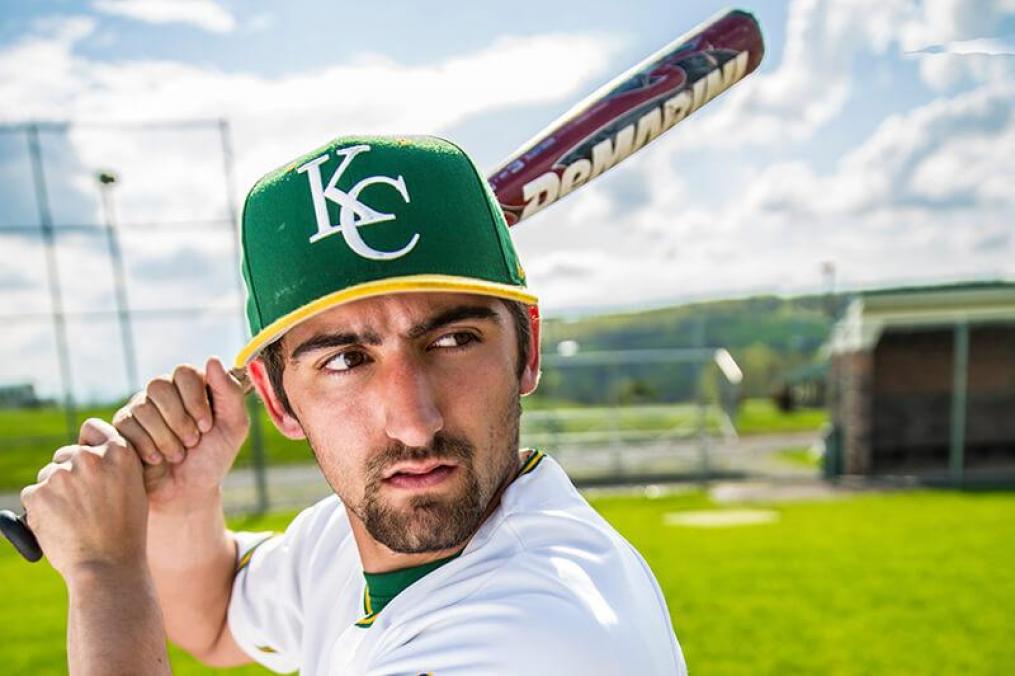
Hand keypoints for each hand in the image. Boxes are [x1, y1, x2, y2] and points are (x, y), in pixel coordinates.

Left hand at [20, 419, 147, 579]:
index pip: (92, 428)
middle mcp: (89, 457)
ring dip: (54, 492)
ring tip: (73, 520)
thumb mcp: (134, 488)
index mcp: (119, 452)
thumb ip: (114, 467)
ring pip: (48, 476)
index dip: (88, 445)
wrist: (108, 565)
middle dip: (68, 473)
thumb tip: (89, 456)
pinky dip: (40, 509)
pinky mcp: (38, 493)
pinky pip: (33, 495)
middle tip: (80, 503)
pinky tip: (60, 526)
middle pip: (66, 454)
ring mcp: (62, 474)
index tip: (89, 463)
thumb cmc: (125, 531)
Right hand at [112, 357, 249, 508]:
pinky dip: (147, 446)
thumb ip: (230, 393)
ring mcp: (141, 408)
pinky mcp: (123, 428)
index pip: (185, 372)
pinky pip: (126, 426)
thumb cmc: (214, 457)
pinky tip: (158, 459)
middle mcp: (164, 392)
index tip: (207, 425)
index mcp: (191, 386)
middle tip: (193, 442)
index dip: (195, 399)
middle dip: (179, 419)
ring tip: (178, 454)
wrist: (188, 492)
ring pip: (142, 406)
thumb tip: (211, 359)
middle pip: (158, 385)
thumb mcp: (234, 427)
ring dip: (165, 436)